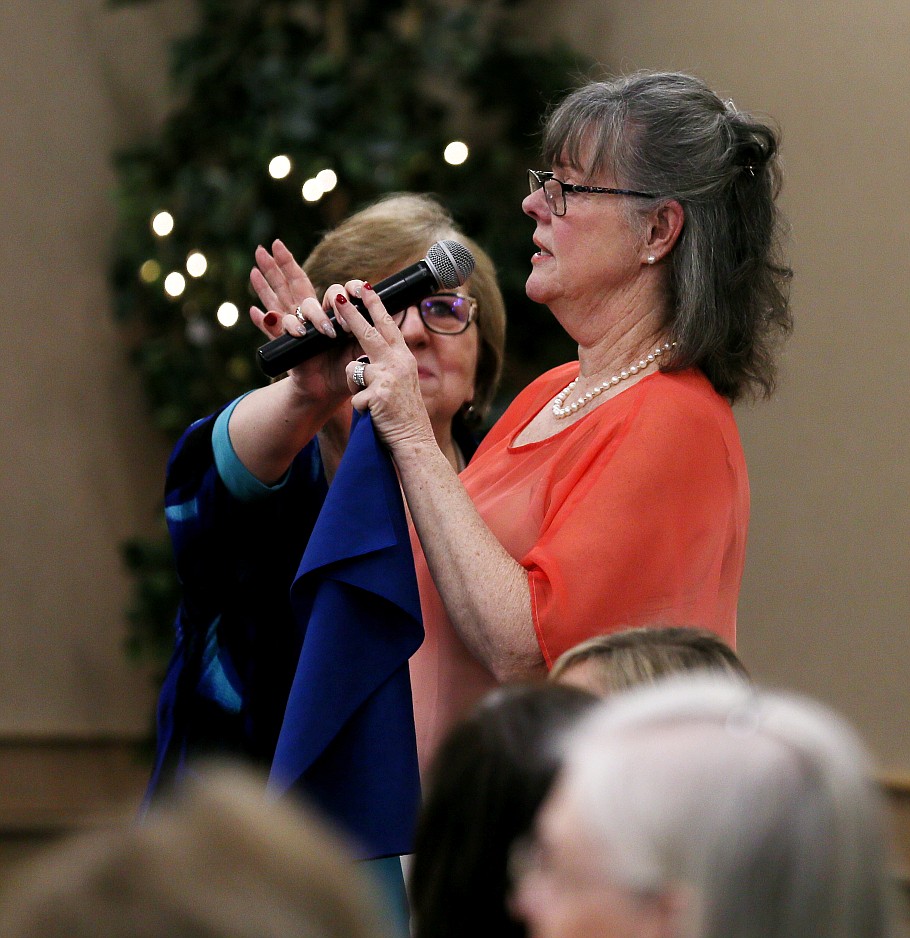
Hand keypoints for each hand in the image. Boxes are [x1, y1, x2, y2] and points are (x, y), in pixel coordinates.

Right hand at [249, 240, 355, 403]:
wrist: (331, 389)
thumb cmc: (346, 365)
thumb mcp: (360, 345)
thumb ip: (367, 327)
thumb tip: (389, 310)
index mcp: (330, 314)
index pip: (333, 291)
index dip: (344, 287)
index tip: (356, 289)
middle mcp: (310, 315)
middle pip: (294, 283)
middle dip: (282, 262)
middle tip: (274, 244)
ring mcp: (295, 326)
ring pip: (279, 300)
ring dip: (268, 285)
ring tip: (260, 273)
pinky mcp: (285, 344)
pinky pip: (272, 330)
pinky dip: (265, 321)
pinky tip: (259, 312)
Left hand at [329, 281, 435, 454]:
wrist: (414, 442)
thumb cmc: (404, 415)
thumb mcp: (400, 385)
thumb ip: (387, 367)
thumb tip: (365, 357)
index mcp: (404, 359)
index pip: (389, 325)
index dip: (375, 305)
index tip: (364, 287)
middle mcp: (398, 363)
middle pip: (368, 332)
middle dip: (350, 313)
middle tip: (337, 296)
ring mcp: (388, 378)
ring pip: (352, 369)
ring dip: (356, 387)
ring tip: (374, 402)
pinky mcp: (377, 395)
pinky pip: (353, 396)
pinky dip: (360, 407)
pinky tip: (374, 416)